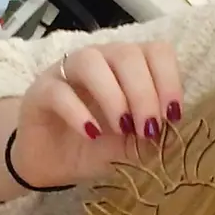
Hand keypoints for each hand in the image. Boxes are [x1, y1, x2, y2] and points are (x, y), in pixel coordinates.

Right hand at [12, 42, 182, 186]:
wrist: (52, 163)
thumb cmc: (96, 146)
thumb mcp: (133, 146)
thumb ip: (153, 137)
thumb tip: (174, 135)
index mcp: (128, 66)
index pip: (155, 51)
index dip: (169, 79)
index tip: (172, 115)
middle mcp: (100, 60)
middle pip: (126, 54)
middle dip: (144, 93)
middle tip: (147, 129)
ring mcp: (67, 71)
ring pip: (91, 62)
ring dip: (113, 96)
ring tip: (121, 129)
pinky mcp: (40, 91)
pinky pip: (59, 91)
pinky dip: (79, 112)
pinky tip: (91, 134)